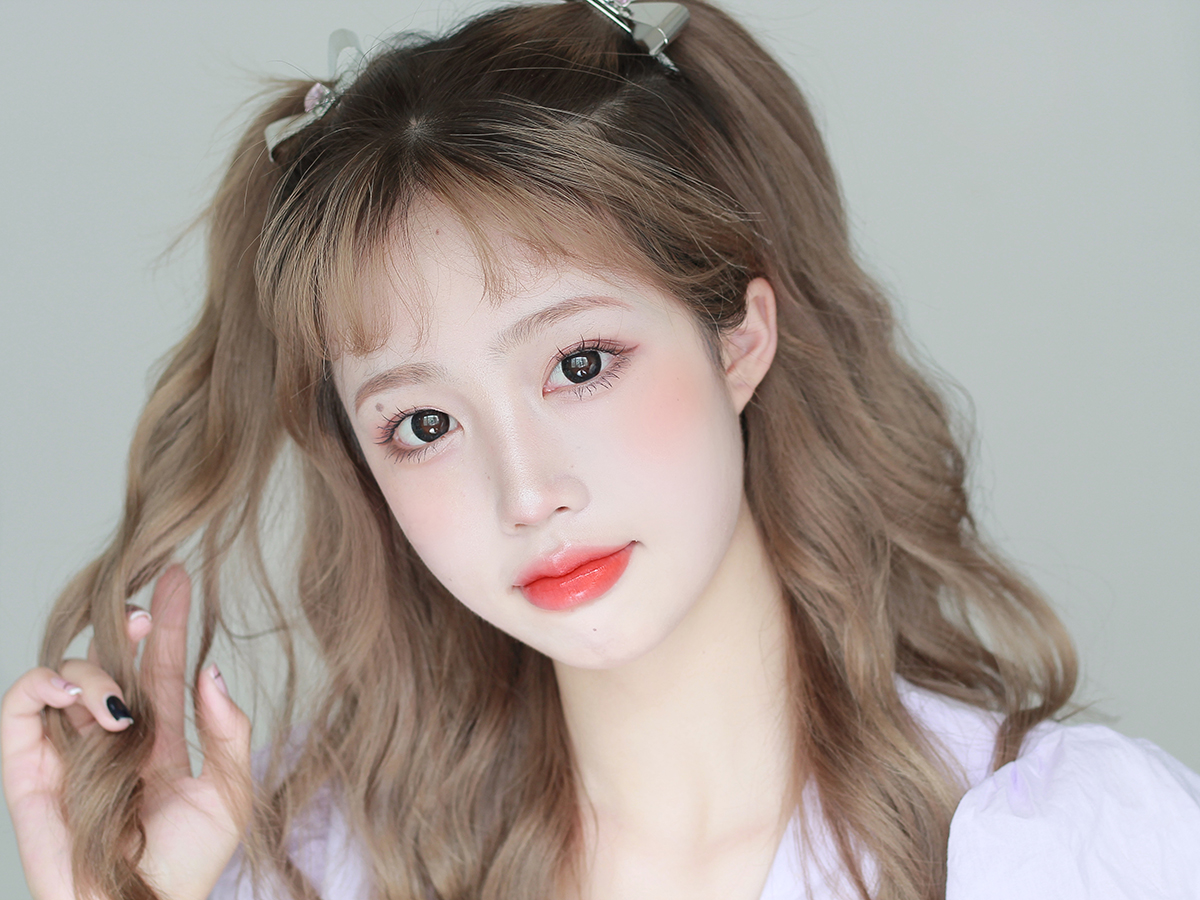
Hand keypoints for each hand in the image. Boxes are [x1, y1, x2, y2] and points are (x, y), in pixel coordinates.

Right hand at [2, 565, 252, 899]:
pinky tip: (73, 698)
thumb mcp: (230, 792)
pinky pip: (18, 712)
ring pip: (66, 677)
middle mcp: (113, 736)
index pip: (163, 668)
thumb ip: (228, 731)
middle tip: (144, 615)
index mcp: (161, 738)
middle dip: (128, 625)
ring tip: (118, 708)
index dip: (169, 623)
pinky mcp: (29, 771)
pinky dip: (38, 688)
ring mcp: (69, 751)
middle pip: (114, 660)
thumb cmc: (187, 865)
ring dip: (91, 672)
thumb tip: (212, 672)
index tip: (177, 577)